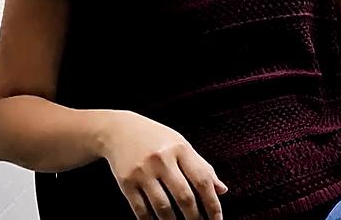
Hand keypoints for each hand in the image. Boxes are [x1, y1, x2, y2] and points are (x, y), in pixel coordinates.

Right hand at [99, 111, 227, 219]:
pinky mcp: (126, 183)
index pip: (202, 180)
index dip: (213, 204)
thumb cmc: (157, 139)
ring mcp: (143, 172)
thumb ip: (202, 167)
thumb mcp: (182, 145)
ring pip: (163, 207)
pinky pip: (141, 210)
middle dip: (195, 218)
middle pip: (184, 196)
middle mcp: (162, 159)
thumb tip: (222, 190)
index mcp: (181, 149)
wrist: (118, 130)